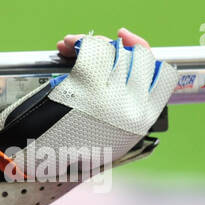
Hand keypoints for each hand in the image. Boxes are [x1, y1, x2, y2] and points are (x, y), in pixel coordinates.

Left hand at [0, 27, 176, 179]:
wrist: (41, 164)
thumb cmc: (68, 151)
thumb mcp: (107, 137)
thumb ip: (120, 108)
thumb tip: (123, 59)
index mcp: (142, 122)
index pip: (163, 76)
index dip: (144, 52)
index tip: (125, 41)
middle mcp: (133, 108)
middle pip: (137, 57)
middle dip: (114, 45)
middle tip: (90, 47)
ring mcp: (111, 97)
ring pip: (114, 51)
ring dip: (90, 42)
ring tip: (71, 45)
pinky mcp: (87, 87)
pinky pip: (91, 51)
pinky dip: (77, 43)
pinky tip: (66, 46)